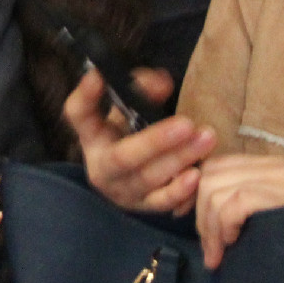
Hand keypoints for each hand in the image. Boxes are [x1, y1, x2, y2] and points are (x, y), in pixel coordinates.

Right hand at [62, 69, 215, 213]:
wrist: (128, 179)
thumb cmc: (131, 135)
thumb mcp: (131, 110)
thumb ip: (144, 90)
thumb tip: (163, 82)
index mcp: (93, 135)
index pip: (78, 113)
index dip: (86, 95)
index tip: (99, 75)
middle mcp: (101, 166)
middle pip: (121, 157)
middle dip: (155, 141)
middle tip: (186, 125)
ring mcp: (122, 190)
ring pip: (148, 179)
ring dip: (179, 159)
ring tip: (205, 139)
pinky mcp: (144, 207)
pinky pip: (162, 202)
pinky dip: (180, 191)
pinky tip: (197, 175)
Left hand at [194, 153, 283, 269]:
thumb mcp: (276, 214)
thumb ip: (246, 206)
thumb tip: (205, 218)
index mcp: (268, 166)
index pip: (215, 167)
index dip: (197, 197)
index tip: (197, 228)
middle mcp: (271, 165)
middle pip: (208, 177)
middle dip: (200, 217)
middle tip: (212, 250)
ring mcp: (277, 178)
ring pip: (214, 190)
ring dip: (210, 227)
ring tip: (221, 253)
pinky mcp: (281, 195)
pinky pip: (233, 204)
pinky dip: (224, 226)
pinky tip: (233, 243)